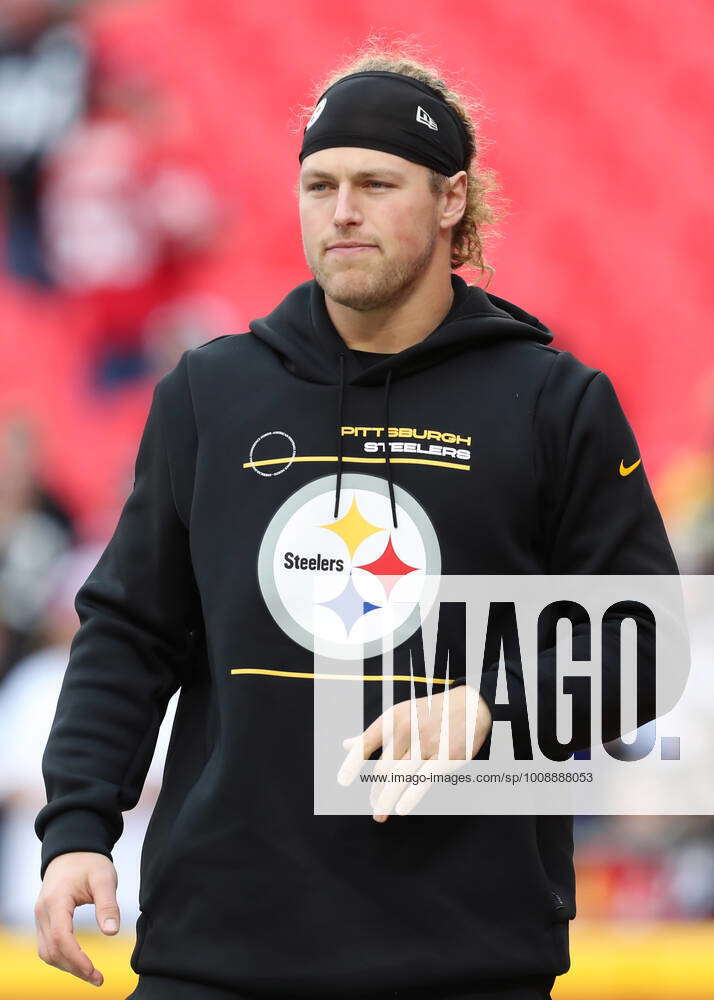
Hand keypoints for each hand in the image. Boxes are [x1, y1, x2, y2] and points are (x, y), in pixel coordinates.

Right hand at [34, 851, 119, 987]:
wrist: (72, 850)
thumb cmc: (89, 862)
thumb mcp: (104, 878)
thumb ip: (108, 904)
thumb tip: (112, 932)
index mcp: (56, 901)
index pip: (62, 938)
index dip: (77, 959)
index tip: (95, 971)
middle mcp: (43, 912)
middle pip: (52, 950)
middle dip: (74, 968)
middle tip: (98, 978)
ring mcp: (40, 917)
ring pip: (47, 952)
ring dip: (67, 966)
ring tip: (91, 974)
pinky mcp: (44, 920)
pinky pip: (47, 945)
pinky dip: (61, 957)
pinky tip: (79, 962)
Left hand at [337, 683, 491, 821]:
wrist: (471, 705)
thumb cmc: (428, 714)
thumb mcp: (399, 716)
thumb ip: (373, 734)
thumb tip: (345, 745)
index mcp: (393, 719)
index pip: (366, 743)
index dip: (352, 763)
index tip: (343, 781)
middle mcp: (407, 730)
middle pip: (383, 768)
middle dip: (375, 791)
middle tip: (373, 806)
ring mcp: (428, 743)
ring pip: (399, 777)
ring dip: (386, 799)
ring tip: (380, 814)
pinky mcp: (447, 756)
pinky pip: (424, 780)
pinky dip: (410, 797)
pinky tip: (400, 809)